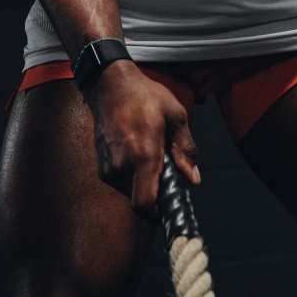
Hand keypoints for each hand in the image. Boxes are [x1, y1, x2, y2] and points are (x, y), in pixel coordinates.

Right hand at [83, 60, 199, 218]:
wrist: (110, 83)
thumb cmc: (144, 95)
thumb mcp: (175, 115)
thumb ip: (185, 149)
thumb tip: (194, 178)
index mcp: (142, 155)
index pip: (145, 205)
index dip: (158, 212)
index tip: (171, 203)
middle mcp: (122, 166)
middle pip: (140, 200)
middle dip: (155, 193)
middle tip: (167, 170)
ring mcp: (109, 166)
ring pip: (130, 191)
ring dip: (143, 182)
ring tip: (152, 154)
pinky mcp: (102, 164)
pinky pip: (121, 181)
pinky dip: (132, 175)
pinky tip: (138, 151)